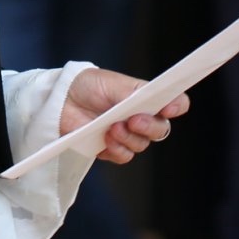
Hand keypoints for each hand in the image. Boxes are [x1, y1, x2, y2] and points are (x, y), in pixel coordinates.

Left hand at [59, 67, 188, 164]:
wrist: (61, 100)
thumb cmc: (89, 85)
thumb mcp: (113, 82)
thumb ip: (134, 93)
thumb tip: (153, 99)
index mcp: (146, 98)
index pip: (174, 103)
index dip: (177, 106)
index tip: (170, 108)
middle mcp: (141, 117)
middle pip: (160, 130)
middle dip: (149, 127)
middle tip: (133, 120)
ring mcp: (127, 134)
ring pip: (141, 145)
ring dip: (128, 138)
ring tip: (110, 128)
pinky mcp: (111, 148)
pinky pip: (123, 156)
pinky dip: (115, 149)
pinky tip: (104, 140)